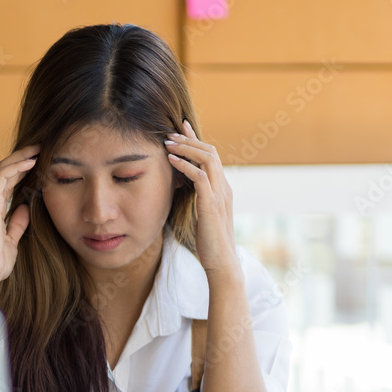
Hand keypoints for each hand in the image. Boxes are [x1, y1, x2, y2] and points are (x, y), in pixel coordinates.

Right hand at [0, 144, 39, 284]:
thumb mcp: (12, 239)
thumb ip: (17, 223)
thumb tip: (25, 207)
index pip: (8, 182)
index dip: (23, 170)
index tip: (40, 161)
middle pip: (5, 171)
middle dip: (23, 157)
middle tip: (41, 147)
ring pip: (3, 168)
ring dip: (21, 157)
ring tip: (38, 148)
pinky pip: (1, 176)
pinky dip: (16, 166)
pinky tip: (31, 162)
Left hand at [164, 120, 239, 281]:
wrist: (222, 262)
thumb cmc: (210, 242)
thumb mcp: (203, 215)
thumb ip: (199, 199)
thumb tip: (185, 189)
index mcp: (222, 189)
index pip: (211, 156)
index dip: (196, 140)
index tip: (181, 128)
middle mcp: (224, 187)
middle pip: (210, 152)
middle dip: (189, 139)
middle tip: (170, 133)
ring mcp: (220, 195)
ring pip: (207, 159)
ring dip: (186, 148)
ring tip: (168, 142)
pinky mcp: (211, 205)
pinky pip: (200, 177)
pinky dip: (185, 165)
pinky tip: (171, 160)